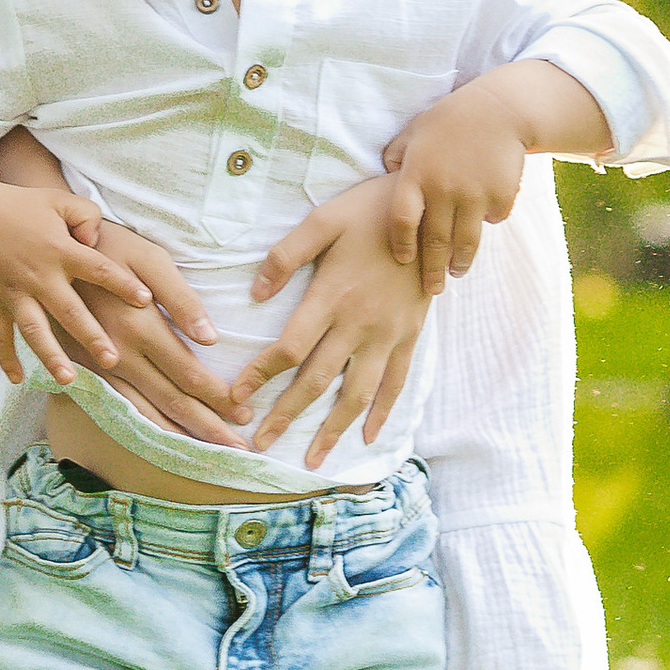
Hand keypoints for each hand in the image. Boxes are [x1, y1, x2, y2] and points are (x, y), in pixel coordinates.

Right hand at [0, 176, 154, 389]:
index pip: (98, 269)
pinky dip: (5, 358)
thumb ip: (87, 216)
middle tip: (112, 360)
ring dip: (50, 355)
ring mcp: (13, 292)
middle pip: (69, 311)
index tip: (145, 301)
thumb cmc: (20, 206)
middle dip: (91, 336)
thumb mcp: (58, 200)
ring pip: (33, 330)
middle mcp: (37, 275)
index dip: (122, 284)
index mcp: (58, 250)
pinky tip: (17, 379)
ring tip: (68, 379)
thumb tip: (98, 242)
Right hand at [69, 220, 253, 446]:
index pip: (189, 374)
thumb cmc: (109, 245)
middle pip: (171, 401)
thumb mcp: (148, 258)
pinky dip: (140, 427)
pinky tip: (157, 440)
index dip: (219, 398)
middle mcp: (119, 354)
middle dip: (208, 426)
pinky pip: (116, 406)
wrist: (47, 247)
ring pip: (143, 411)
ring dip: (177, 434)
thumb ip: (180, 298)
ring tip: (207, 453)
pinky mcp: (82, 367)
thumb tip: (210, 337)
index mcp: (140, 327)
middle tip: (238, 448)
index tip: (245, 415)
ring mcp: (97, 365)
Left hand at [236, 171, 433, 466]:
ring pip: (357, 393)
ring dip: (333, 429)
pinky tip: (366, 437)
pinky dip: (382, 413)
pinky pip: (396, 383)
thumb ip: (285, 256)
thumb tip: (254, 295)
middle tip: (260, 446)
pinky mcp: (410, 335)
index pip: (289, 348)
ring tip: (312, 459)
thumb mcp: (323, 220)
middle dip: (285, 415)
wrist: (433, 210)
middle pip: (317, 380)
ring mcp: (388, 334)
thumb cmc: (369, 211)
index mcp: (332, 296)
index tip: (236, 397)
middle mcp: (359, 323)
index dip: (259, 375)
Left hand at [380, 77, 530, 294]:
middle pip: (434, 242)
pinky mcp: (500, 196)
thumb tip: (384, 181)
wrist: (498, 110)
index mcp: (416, 176)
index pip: (401, 222)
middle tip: (433, 289)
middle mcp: (443, 190)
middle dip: (432, 271)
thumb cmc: (448, 120)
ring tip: (456, 273)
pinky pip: (492, 221)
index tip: (403, 260)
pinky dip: (487, 225)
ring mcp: (474, 195)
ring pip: (465, 242)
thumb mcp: (413, 133)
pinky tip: (482, 231)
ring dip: (460, 263)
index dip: (401, 245)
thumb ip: (395, 158)